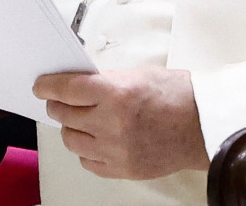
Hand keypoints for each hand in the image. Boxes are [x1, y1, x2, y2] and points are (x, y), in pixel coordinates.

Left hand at [33, 68, 209, 178]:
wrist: (204, 125)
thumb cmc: (179, 97)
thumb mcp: (139, 75)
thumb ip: (106, 80)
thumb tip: (80, 85)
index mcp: (116, 93)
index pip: (66, 89)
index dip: (48, 86)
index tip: (41, 86)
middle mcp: (112, 123)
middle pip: (64, 115)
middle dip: (58, 105)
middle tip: (60, 101)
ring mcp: (116, 149)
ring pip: (72, 140)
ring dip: (71, 128)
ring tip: (80, 120)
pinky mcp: (123, 169)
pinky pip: (88, 162)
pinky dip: (87, 150)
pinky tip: (95, 139)